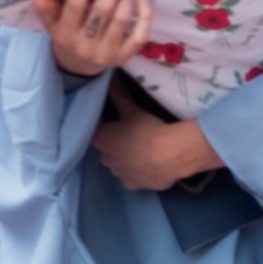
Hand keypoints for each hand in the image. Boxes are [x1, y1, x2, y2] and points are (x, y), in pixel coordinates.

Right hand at [34, 0, 151, 77]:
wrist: (79, 66)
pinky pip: (139, 35)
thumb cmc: (67, 34)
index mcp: (64, 33)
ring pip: (123, 17)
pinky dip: (144, 14)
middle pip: (104, 8)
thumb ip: (48, 9)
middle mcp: (85, 44)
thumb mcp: (52, 23)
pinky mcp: (124, 57)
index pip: (76, 4)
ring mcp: (107, 52)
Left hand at [91, 78, 221, 191]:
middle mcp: (107, 160)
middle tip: (127, 135)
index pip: (94, 134)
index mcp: (102, 140)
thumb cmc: (146, 128)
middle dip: (112, 146)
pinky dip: (137, 173)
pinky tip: (149, 165)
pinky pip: (132, 179)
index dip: (102, 129)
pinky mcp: (136, 186)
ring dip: (124, 161)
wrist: (169, 155)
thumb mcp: (132, 108)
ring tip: (140, 151)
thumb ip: (119, 93)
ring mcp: (121, 175)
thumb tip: (110, 77)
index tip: (112, 124)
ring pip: (117, 167)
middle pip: (105, 152)